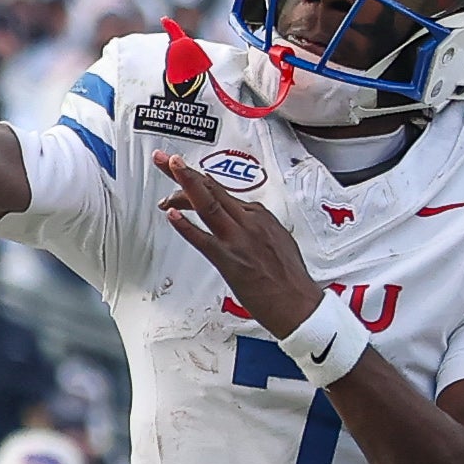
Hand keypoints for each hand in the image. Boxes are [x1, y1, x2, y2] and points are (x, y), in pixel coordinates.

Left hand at [151, 150, 319, 335]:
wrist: (299, 304)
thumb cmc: (291, 279)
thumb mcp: (278, 240)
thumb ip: (257, 227)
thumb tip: (243, 223)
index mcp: (260, 216)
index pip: (222, 192)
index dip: (197, 180)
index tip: (182, 172)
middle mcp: (248, 221)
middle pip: (211, 189)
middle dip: (184, 171)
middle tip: (164, 158)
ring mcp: (238, 239)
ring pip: (208, 204)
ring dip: (185, 183)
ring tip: (167, 166)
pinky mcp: (230, 260)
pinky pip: (203, 240)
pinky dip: (186, 226)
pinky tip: (171, 215)